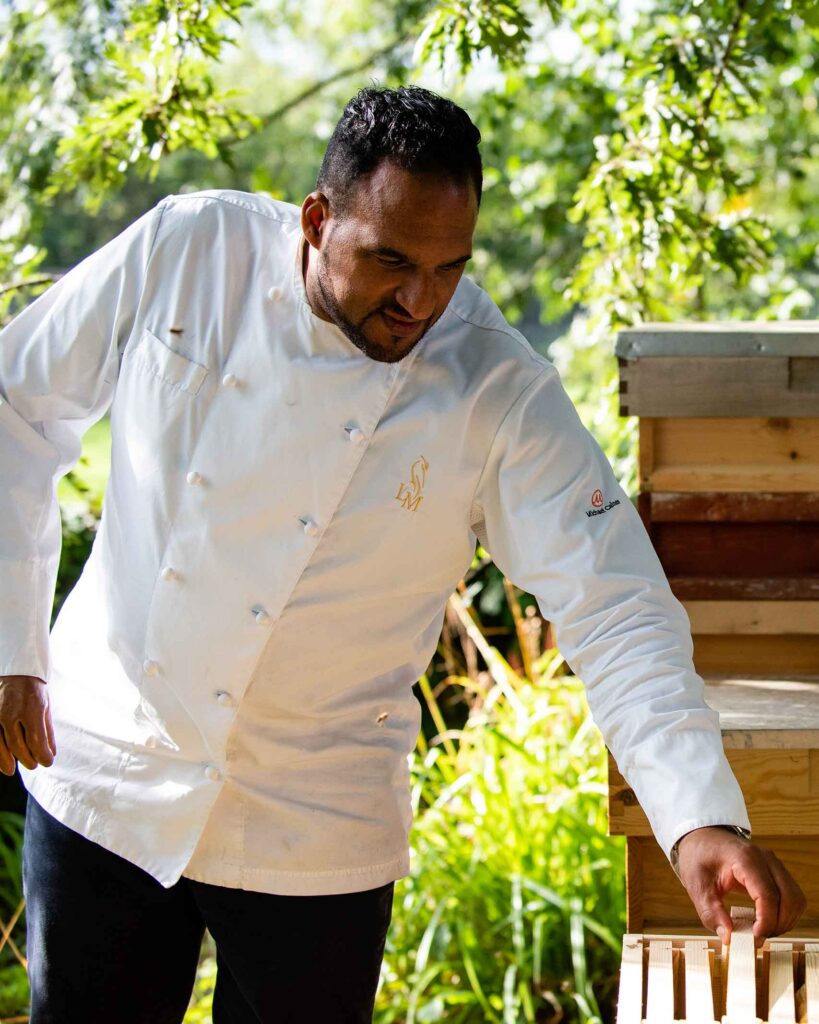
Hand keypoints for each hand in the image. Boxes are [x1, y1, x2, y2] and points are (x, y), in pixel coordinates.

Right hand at [0, 675, 55, 774]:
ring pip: (0, 744)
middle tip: (33, 765)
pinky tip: (0, 760)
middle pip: (18, 745)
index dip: (42, 755)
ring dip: (6, 761)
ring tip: (12, 770)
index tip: (47, 762)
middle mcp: (12, 712)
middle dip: (27, 759)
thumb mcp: (46, 707)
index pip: (36, 740)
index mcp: (32, 709)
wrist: (16, 671)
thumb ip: (47, 731)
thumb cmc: (33, 690)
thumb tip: (51, 753)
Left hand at [677, 826, 806, 941]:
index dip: (766, 921)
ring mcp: (773, 864)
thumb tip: (727, 936)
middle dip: (778, 924)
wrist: (702, 837)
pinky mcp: (776, 871)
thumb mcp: (696, 883)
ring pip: (795, 899)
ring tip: (761, 930)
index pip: (768, 894)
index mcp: (745, 858)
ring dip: (784, 921)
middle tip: (756, 937)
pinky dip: (785, 914)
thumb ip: (710, 911)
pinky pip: (792, 897)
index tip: (755, 938)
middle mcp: (765, 859)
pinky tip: (767, 920)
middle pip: (788, 898)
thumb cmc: (699, 856)